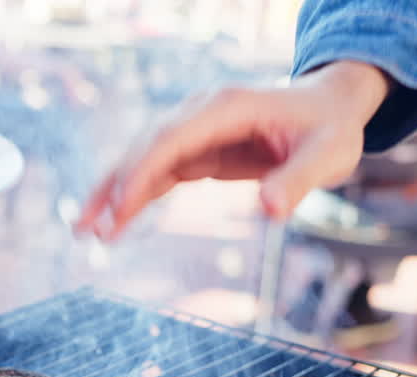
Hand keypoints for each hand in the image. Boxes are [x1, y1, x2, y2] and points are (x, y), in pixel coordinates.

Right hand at [75, 61, 390, 241]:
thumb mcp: (328, 154)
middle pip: (144, 148)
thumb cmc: (330, 128)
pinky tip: (114, 222)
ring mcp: (193, 131)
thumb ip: (299, 180)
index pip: (170, 139)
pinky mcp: (195, 150)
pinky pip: (156, 173)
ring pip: (141, 160)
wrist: (328, 107)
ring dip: (113, 194)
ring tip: (86, 231)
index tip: (121, 208)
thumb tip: (270, 210)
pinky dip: (133, 196)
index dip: (142, 172)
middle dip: (114, 187)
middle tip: (89, 228)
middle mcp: (200, 114)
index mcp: (226, 108)